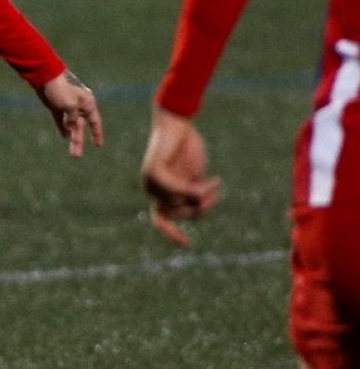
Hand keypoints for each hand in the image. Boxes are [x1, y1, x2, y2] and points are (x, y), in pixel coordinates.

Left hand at [37, 70, 103, 157]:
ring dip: (71, 139)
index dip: (97, 134)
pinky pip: (61, 121)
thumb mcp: (69, 106)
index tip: (98, 145)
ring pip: (71, 126)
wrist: (45, 77)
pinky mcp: (57, 107)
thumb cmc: (60, 89)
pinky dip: (63, 128)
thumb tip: (71, 130)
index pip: (95, 122)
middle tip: (76, 156)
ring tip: (72, 152)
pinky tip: (64, 137)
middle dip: (79, 141)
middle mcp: (79, 107)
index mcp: (87, 104)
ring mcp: (68, 107)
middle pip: (81, 128)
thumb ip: (72, 119)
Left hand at [140, 107, 221, 246]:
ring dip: (201, 198)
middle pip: (179, 214)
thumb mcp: (196, 179)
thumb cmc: (187, 150)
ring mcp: (150, 181)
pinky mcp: (154, 171)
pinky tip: (212, 181)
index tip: (189, 245)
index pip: (161, 221)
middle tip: (216, 196)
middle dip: (200, 209)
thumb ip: (195, 196)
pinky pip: (178, 190)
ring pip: (179, 203)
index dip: (173, 235)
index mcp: (160, 193)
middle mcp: (152, 190)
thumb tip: (198, 207)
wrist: (177, 123)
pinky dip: (197, 189)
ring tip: (215, 185)